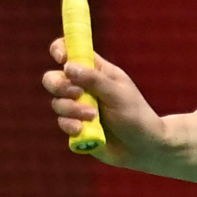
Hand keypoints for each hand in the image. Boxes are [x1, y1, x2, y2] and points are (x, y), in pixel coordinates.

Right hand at [42, 38, 167, 167]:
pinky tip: (83, 130)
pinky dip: (70, 125)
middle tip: (78, 94)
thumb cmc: (134, 115)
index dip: (61, 49)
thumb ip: (92, 80)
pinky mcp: (75, 126)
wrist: (142, 147)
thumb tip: (67, 66)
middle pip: (54, 78)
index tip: (62, 59)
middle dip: (60, 86)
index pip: (72, 51)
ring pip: (57, 102)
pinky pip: (61, 122)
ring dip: (72, 109)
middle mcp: (83, 86)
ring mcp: (78, 107)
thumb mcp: (116, 93)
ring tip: (93, 116)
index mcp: (96, 70)